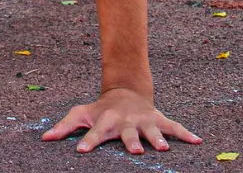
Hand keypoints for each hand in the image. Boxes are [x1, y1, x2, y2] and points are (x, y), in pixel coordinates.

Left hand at [43, 88, 200, 154]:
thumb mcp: (81, 114)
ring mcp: (143, 121)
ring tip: (164, 148)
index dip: (88, 141)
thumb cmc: (100, 109)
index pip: (95, 133)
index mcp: (105, 121)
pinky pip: (174, 127)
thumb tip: (44, 139)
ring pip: (152, 130)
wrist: (125, 91)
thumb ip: (64, 127)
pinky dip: (186, 133)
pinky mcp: (158, 120)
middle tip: (136, 151)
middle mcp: (125, 122)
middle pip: (127, 133)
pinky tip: (198, 141)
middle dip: (132, 142)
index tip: (82, 151)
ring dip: (158, 138)